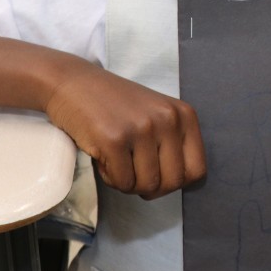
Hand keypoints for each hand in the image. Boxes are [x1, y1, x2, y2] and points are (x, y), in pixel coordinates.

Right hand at [44, 65, 205, 198]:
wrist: (74, 83)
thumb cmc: (115, 104)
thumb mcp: (156, 115)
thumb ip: (173, 143)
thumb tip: (179, 183)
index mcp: (184, 115)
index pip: (197, 171)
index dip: (175, 182)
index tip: (156, 175)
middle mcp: (168, 120)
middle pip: (173, 183)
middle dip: (150, 187)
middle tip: (132, 171)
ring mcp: (142, 129)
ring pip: (146, 186)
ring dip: (127, 182)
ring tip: (116, 159)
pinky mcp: (114, 139)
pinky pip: (122, 182)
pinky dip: (110, 178)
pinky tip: (102, 156)